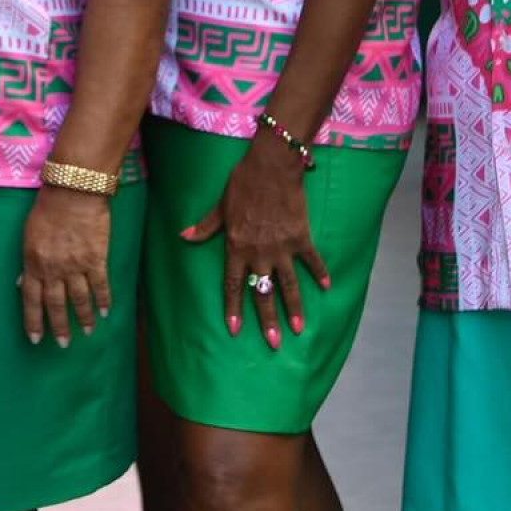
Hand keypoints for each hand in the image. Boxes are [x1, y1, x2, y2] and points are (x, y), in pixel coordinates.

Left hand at [18, 184, 112, 347]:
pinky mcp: (96, 259)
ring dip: (83, 318)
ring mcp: (75, 266)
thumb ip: (27, 261)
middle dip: (58, 327)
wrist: (73, 192)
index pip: (31, 299)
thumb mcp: (28, 236)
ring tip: (86, 332)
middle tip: (63, 344)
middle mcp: (53, 269)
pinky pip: (100, 285)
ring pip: (79, 299)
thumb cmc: (47, 209)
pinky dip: (103, 300)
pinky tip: (104, 312)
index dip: (33, 320)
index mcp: (33, 263)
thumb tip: (20, 282)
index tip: (36, 338)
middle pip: (55, 304)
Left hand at [182, 129, 330, 352]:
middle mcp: (259, 253)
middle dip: (267, 320)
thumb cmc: (242, 183)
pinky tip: (327, 287)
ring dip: (294, 307)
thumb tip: (184, 236)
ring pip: (288, 284)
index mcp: (236, 247)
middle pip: (262, 292)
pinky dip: (320, 273)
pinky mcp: (301, 237)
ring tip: (299, 328)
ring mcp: (282, 247)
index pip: (233, 285)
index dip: (233, 308)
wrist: (272, 166)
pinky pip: (311, 260)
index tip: (235, 330)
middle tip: (274, 344)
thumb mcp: (220, 206)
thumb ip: (205, 226)